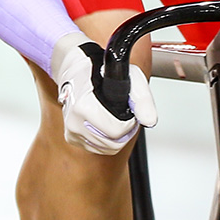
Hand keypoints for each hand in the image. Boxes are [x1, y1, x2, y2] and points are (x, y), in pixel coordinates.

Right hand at [51, 38, 157, 155]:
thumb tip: (149, 121)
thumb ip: (143, 101)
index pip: (116, 132)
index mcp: (84, 107)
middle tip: (122, 115)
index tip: (127, 112)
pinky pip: (96, 148)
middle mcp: (74, 122)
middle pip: (112, 143)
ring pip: (105, 148)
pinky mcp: (71, 137)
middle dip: (123, 131)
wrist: (78, 71)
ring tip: (112, 118)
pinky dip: (104, 140)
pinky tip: (103, 124)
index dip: (129, 124)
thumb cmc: (103, 71)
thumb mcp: (131, 78)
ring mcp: (72, 131)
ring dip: (114, 137)